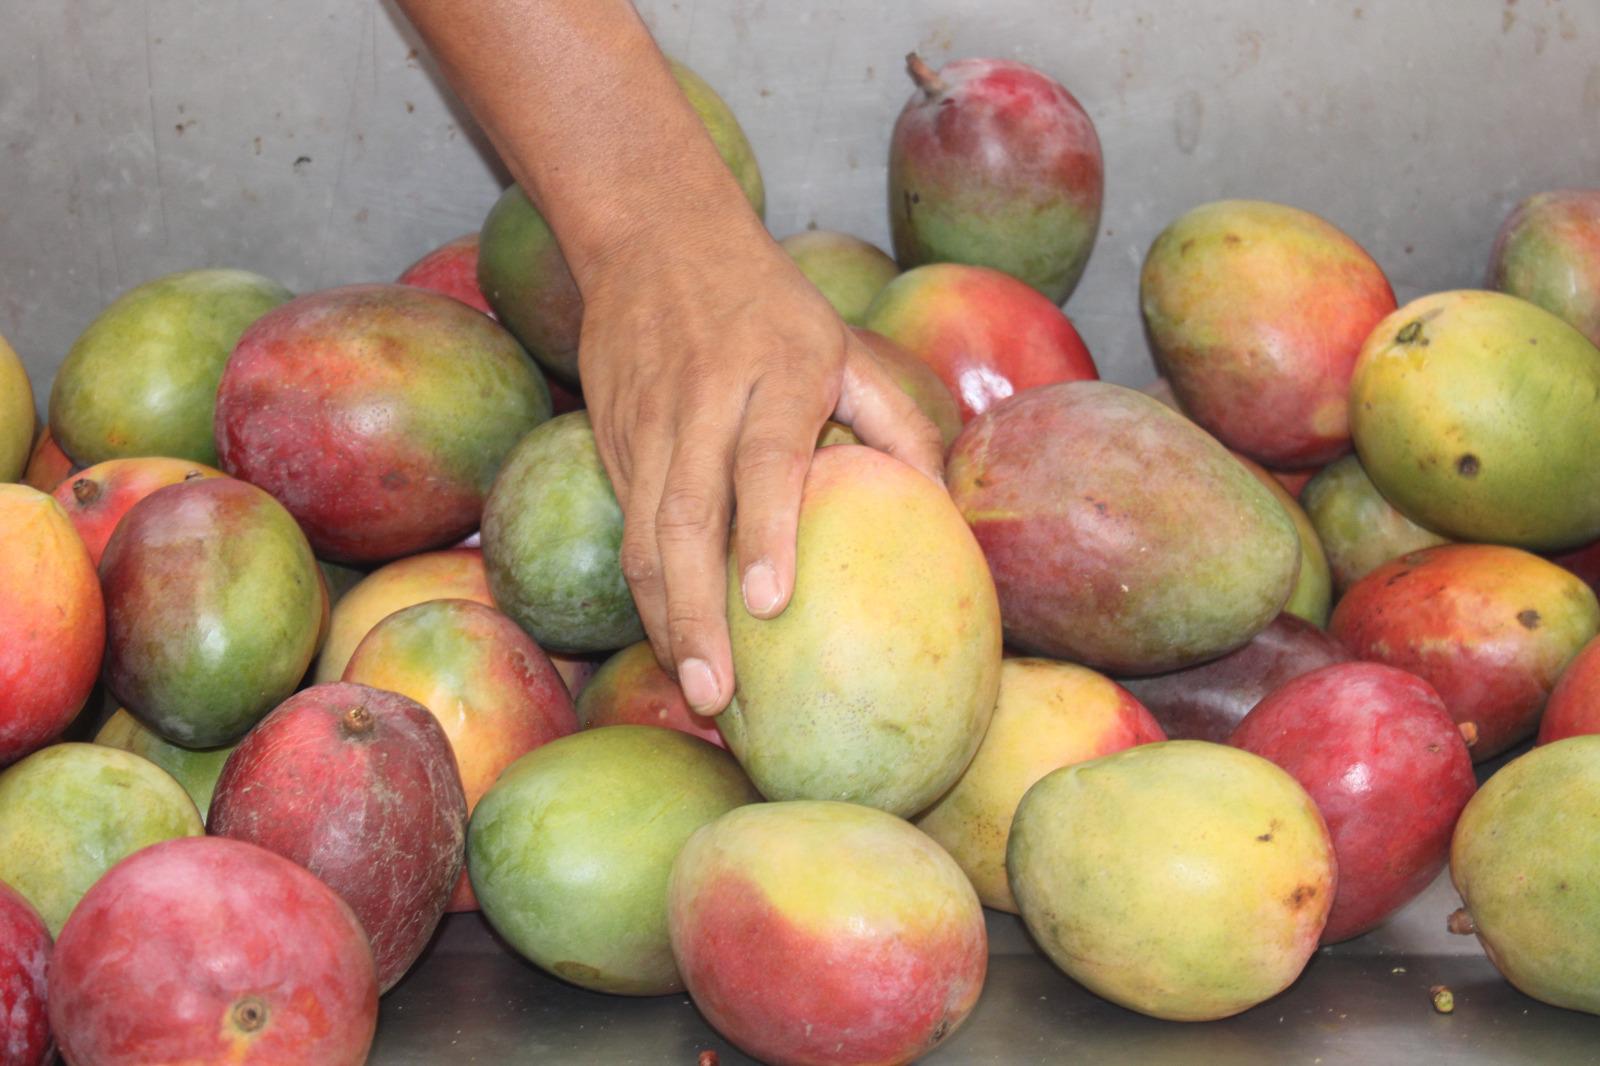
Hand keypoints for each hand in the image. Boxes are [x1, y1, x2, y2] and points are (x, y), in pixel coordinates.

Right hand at [579, 212, 944, 714]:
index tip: (769, 602)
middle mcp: (702, 404)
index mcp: (772, 372)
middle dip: (697, 613)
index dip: (765, 529)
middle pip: (685, 517)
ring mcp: (647, 426)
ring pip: (643, 535)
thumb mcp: (842, 341)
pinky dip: (647, 593)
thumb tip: (940, 507)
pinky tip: (675, 642)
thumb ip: (895, 419)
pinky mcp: (611, 442)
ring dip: (665, 619)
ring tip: (695, 693)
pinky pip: (627, 530)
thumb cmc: (766, 300)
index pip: (762, 458)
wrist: (652, 237)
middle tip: (718, 696)